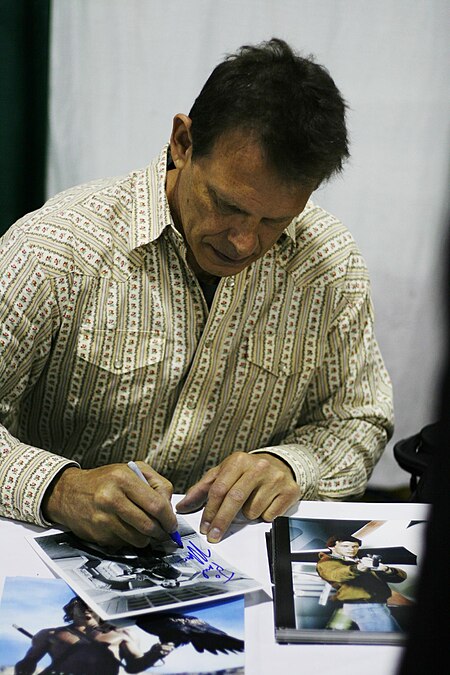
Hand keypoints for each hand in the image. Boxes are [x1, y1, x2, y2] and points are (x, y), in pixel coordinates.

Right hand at [42, 462, 176, 547]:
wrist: (68, 492)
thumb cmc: (105, 480)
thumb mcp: (132, 470)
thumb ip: (156, 484)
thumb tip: (170, 508)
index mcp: (123, 479)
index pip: (156, 505)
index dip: (169, 518)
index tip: (172, 524)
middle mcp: (111, 498)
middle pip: (148, 525)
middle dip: (161, 532)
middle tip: (164, 532)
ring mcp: (103, 519)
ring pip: (138, 539)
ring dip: (147, 539)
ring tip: (145, 530)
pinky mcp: (98, 534)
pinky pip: (124, 544)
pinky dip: (130, 541)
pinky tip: (126, 529)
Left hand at [176, 451, 300, 542]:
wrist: (278, 464)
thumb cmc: (246, 471)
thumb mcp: (223, 473)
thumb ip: (202, 489)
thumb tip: (182, 506)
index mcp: (238, 461)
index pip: (219, 489)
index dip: (210, 510)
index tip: (205, 527)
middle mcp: (258, 467)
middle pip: (235, 499)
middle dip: (222, 521)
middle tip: (214, 536)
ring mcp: (275, 478)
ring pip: (252, 510)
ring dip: (247, 515)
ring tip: (250, 504)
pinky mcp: (289, 491)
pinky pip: (269, 515)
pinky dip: (263, 516)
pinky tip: (265, 504)